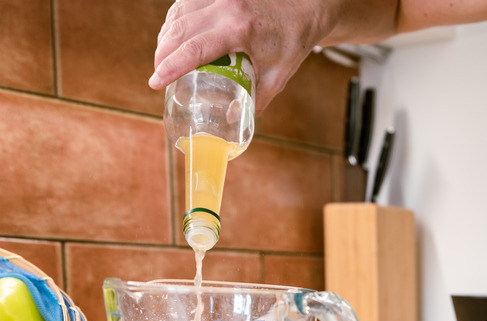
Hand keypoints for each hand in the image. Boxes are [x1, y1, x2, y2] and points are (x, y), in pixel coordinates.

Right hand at [149, 0, 329, 114]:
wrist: (307, 7)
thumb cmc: (294, 40)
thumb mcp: (278, 75)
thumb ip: (256, 99)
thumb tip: (231, 119)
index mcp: (240, 29)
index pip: (194, 50)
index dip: (169, 67)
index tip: (155, 83)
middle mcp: (226, 7)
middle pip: (178, 30)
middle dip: (162, 55)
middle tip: (159, 75)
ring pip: (178, 14)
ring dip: (166, 37)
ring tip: (164, 58)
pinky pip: (186, 3)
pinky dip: (175, 20)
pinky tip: (174, 36)